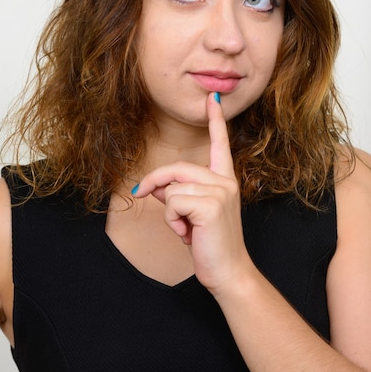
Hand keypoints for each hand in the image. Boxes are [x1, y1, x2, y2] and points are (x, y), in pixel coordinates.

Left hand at [132, 92, 250, 290]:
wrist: (229, 272)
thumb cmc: (210, 243)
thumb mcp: (192, 214)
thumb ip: (177, 193)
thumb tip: (155, 185)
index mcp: (224, 179)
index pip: (220, 144)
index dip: (216, 120)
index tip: (213, 99)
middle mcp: (225, 181)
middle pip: (177, 168)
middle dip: (155, 183)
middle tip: (141, 195)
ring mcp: (220, 191)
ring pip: (172, 188)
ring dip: (169, 212)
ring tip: (186, 229)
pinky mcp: (210, 205)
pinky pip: (172, 202)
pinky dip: (172, 220)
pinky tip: (188, 233)